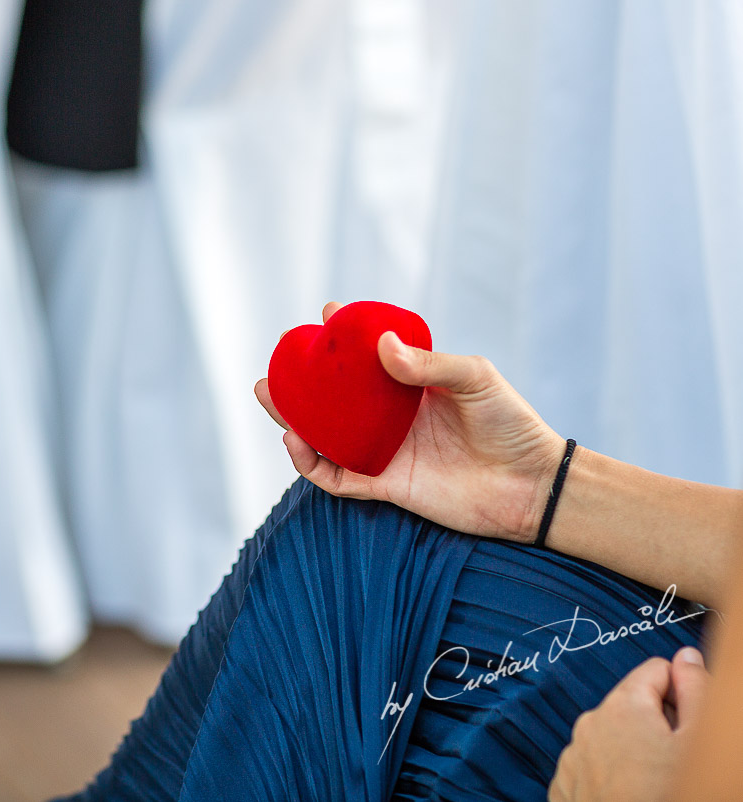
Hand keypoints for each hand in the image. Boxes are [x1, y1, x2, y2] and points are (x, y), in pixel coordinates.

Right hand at [255, 301, 566, 541]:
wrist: (532, 485)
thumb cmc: (512, 425)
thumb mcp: (476, 379)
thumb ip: (430, 364)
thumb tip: (382, 345)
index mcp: (411, 387)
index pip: (368, 359)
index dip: (345, 337)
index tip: (326, 315)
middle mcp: (391, 419)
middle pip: (334, 399)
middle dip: (300, 383)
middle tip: (276, 365)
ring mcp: (386, 452)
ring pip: (325, 437)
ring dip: (294, 419)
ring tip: (270, 397)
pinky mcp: (386, 486)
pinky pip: (337, 477)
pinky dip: (311, 464)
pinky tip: (297, 442)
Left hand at [549, 647, 708, 801]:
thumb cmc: (671, 798)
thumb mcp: (701, 741)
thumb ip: (697, 690)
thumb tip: (686, 657)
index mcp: (622, 706)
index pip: (657, 671)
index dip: (684, 694)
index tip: (692, 724)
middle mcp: (589, 725)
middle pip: (634, 706)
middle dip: (660, 726)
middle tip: (679, 762)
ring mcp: (573, 759)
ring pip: (613, 738)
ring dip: (635, 752)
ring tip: (657, 785)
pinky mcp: (566, 789)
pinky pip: (595, 768)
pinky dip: (614, 777)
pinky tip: (633, 796)